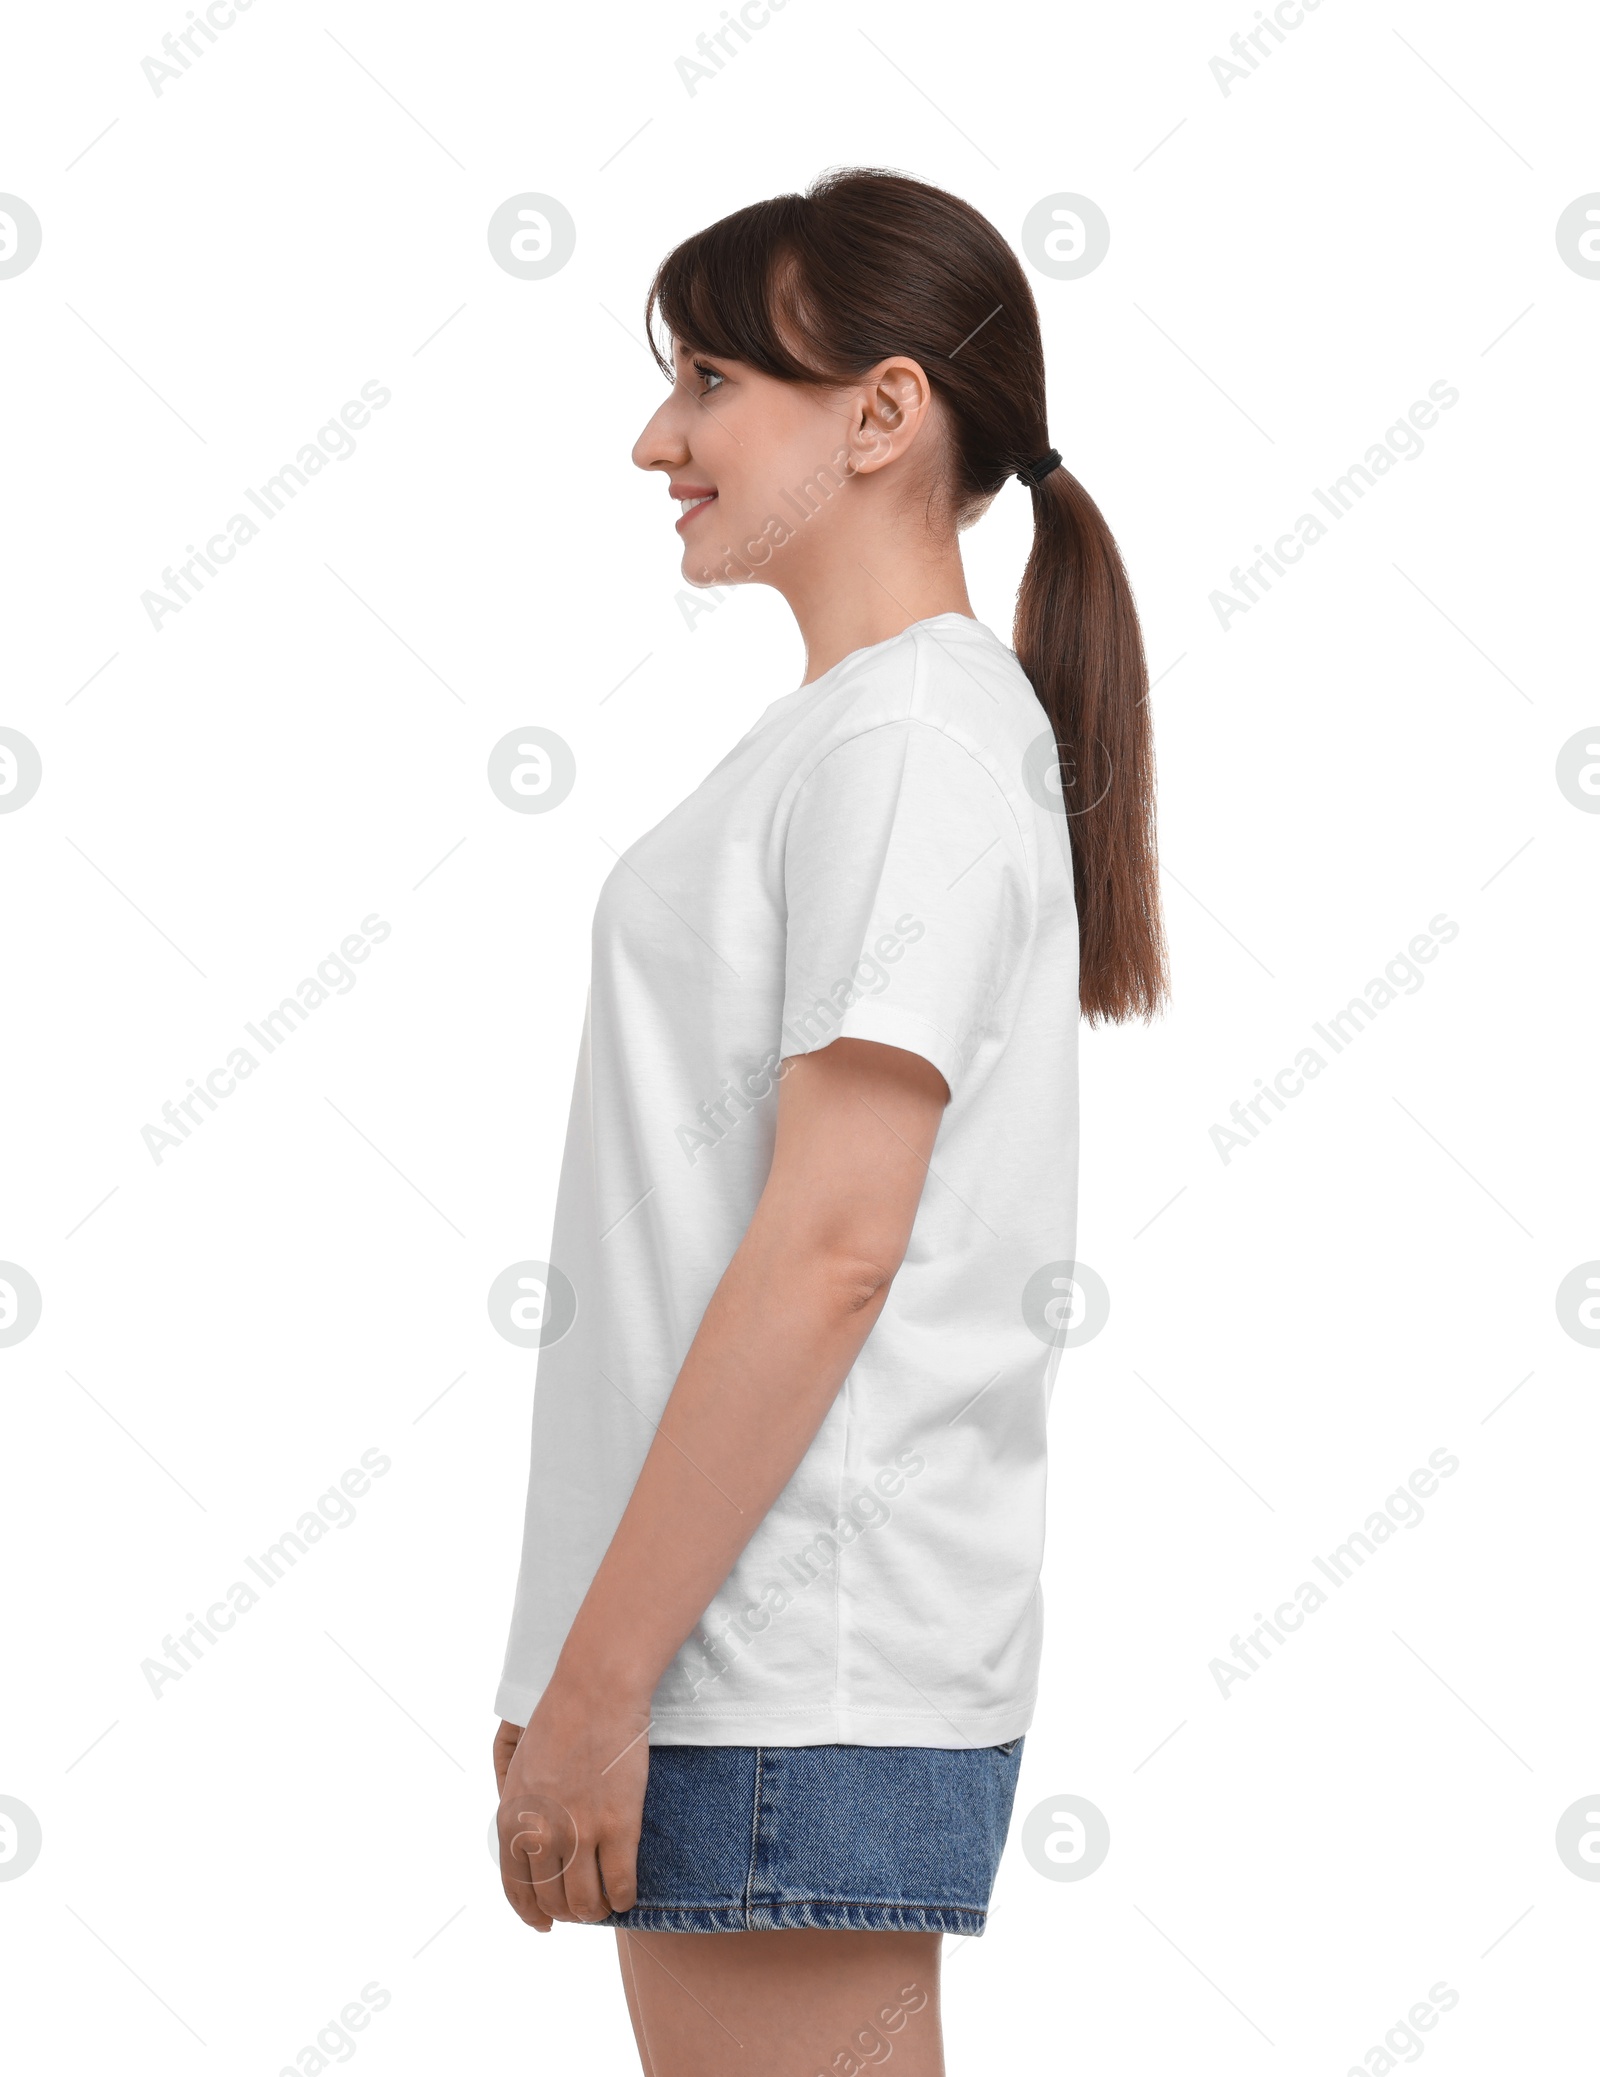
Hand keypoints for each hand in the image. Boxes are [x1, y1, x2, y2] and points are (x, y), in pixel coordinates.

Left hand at [494, 1681, 651, 1930]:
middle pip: (553, 1901)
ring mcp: (580, 1832)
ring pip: (587, 1903)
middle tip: (583, 1909)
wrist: (595, 1690)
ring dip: (596, 1911)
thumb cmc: (561, 1720)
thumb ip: (521, 1812)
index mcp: (512, 1819)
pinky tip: (628, 1895)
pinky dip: (625, 1898)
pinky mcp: (619, 1825)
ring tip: (606, 1904)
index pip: (517, 1889)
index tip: (545, 1925)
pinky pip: (622, 1885)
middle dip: (568, 1913)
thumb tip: (529, 1852)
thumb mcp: (521, 1768)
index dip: (532, 1914)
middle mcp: (541, 1834)